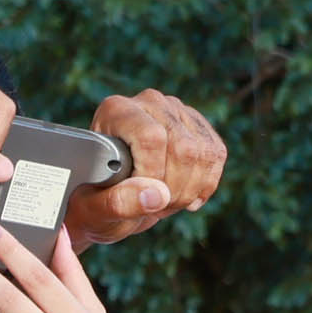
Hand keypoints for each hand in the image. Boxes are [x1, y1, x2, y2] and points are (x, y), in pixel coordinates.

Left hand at [66, 89, 223, 244]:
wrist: (111, 198)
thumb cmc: (95, 202)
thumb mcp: (94, 210)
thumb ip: (117, 203)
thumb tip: (157, 194)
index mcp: (117, 111)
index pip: (151, 138)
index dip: (153, 175)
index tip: (141, 197)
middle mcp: (150, 102)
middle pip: (183, 147)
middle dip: (174, 189)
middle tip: (154, 207)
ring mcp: (177, 111)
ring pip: (204, 153)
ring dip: (189, 190)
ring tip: (164, 202)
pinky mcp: (198, 127)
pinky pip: (216, 156)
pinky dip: (205, 185)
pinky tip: (184, 196)